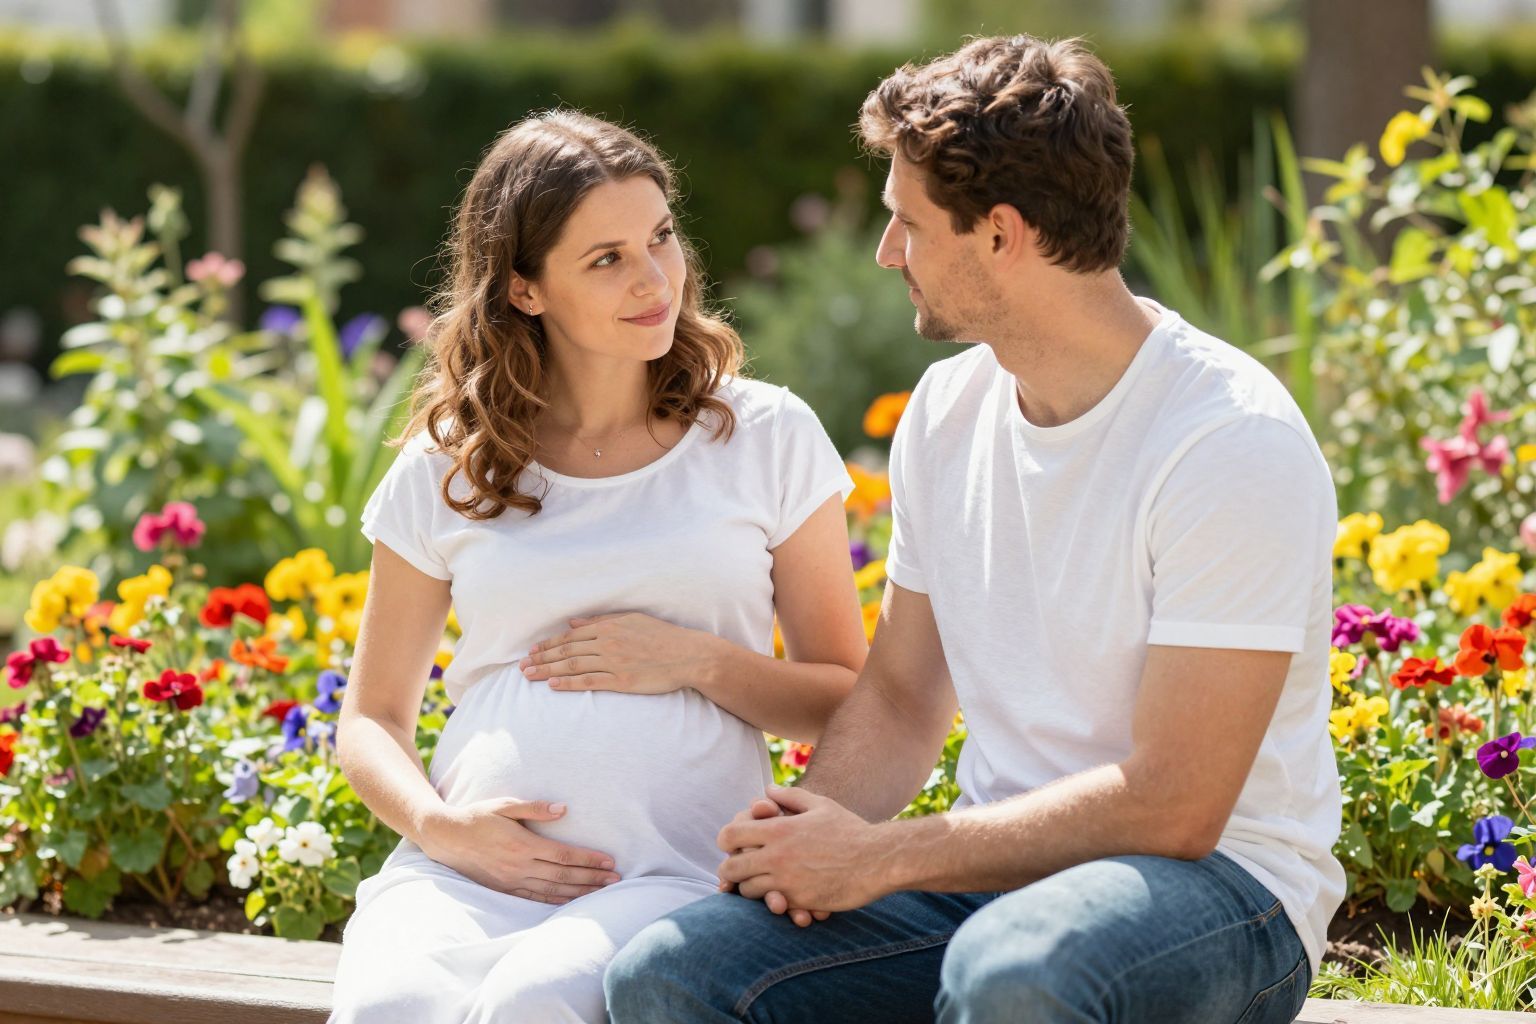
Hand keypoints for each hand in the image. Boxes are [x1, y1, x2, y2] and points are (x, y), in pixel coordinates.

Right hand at [418, 798, 619, 904]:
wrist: (446, 838)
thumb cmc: (478, 816)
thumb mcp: (504, 805)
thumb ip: (535, 808)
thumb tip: (563, 809)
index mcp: (523, 845)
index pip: (564, 856)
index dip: (589, 859)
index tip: (609, 862)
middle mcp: (520, 866)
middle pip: (564, 876)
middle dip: (592, 878)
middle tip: (616, 880)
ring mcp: (512, 880)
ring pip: (553, 890)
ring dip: (580, 892)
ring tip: (602, 892)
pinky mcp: (505, 889)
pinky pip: (535, 898)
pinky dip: (556, 901)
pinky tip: (571, 902)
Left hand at [520, 612, 722, 694]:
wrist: (688, 655)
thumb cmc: (662, 637)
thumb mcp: (632, 620)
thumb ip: (602, 620)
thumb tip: (575, 623)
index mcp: (609, 627)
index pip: (571, 636)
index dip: (549, 644)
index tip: (533, 650)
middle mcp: (607, 643)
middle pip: (566, 651)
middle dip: (541, 657)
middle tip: (522, 665)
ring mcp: (613, 662)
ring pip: (572, 665)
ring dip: (547, 670)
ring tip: (528, 675)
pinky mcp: (621, 681)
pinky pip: (589, 681)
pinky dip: (568, 683)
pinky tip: (553, 685)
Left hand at [718, 787, 884, 917]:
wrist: (878, 860)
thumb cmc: (850, 830)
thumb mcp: (820, 805)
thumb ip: (790, 797)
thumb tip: (767, 790)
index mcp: (779, 829)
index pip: (730, 835)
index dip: (727, 840)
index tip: (734, 844)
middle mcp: (777, 855)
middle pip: (731, 867)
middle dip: (730, 869)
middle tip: (740, 869)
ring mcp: (787, 881)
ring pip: (747, 890)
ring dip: (750, 887)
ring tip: (761, 883)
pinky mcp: (800, 901)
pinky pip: (772, 906)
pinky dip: (773, 902)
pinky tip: (780, 896)